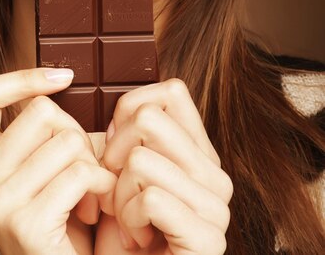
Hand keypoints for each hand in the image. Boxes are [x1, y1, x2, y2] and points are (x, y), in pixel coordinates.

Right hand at [0, 67, 116, 254]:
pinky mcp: (25, 224)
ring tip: (91, 192)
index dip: (21, 78)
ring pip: (66, 139)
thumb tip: (61, 76)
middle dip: (76, 131)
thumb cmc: (63, 223)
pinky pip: (80, 173)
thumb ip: (41, 132)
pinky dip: (102, 185)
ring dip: (93, 163)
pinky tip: (97, 207)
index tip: (63, 77)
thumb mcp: (42, 170)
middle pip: (40, 111)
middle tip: (85, 166)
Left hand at [99, 78, 232, 253]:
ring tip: (128, 219)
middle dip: (114, 154)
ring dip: (118, 195)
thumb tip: (125, 110)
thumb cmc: (122, 232)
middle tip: (116, 189)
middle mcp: (215, 173)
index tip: (118, 147)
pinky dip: (128, 221)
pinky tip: (137, 240)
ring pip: (141, 160)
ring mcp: (217, 207)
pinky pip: (151, 199)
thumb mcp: (122, 174)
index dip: (130, 110)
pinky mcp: (208, 238)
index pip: (171, 92)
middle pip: (148, 118)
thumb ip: (130, 136)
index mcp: (198, 151)